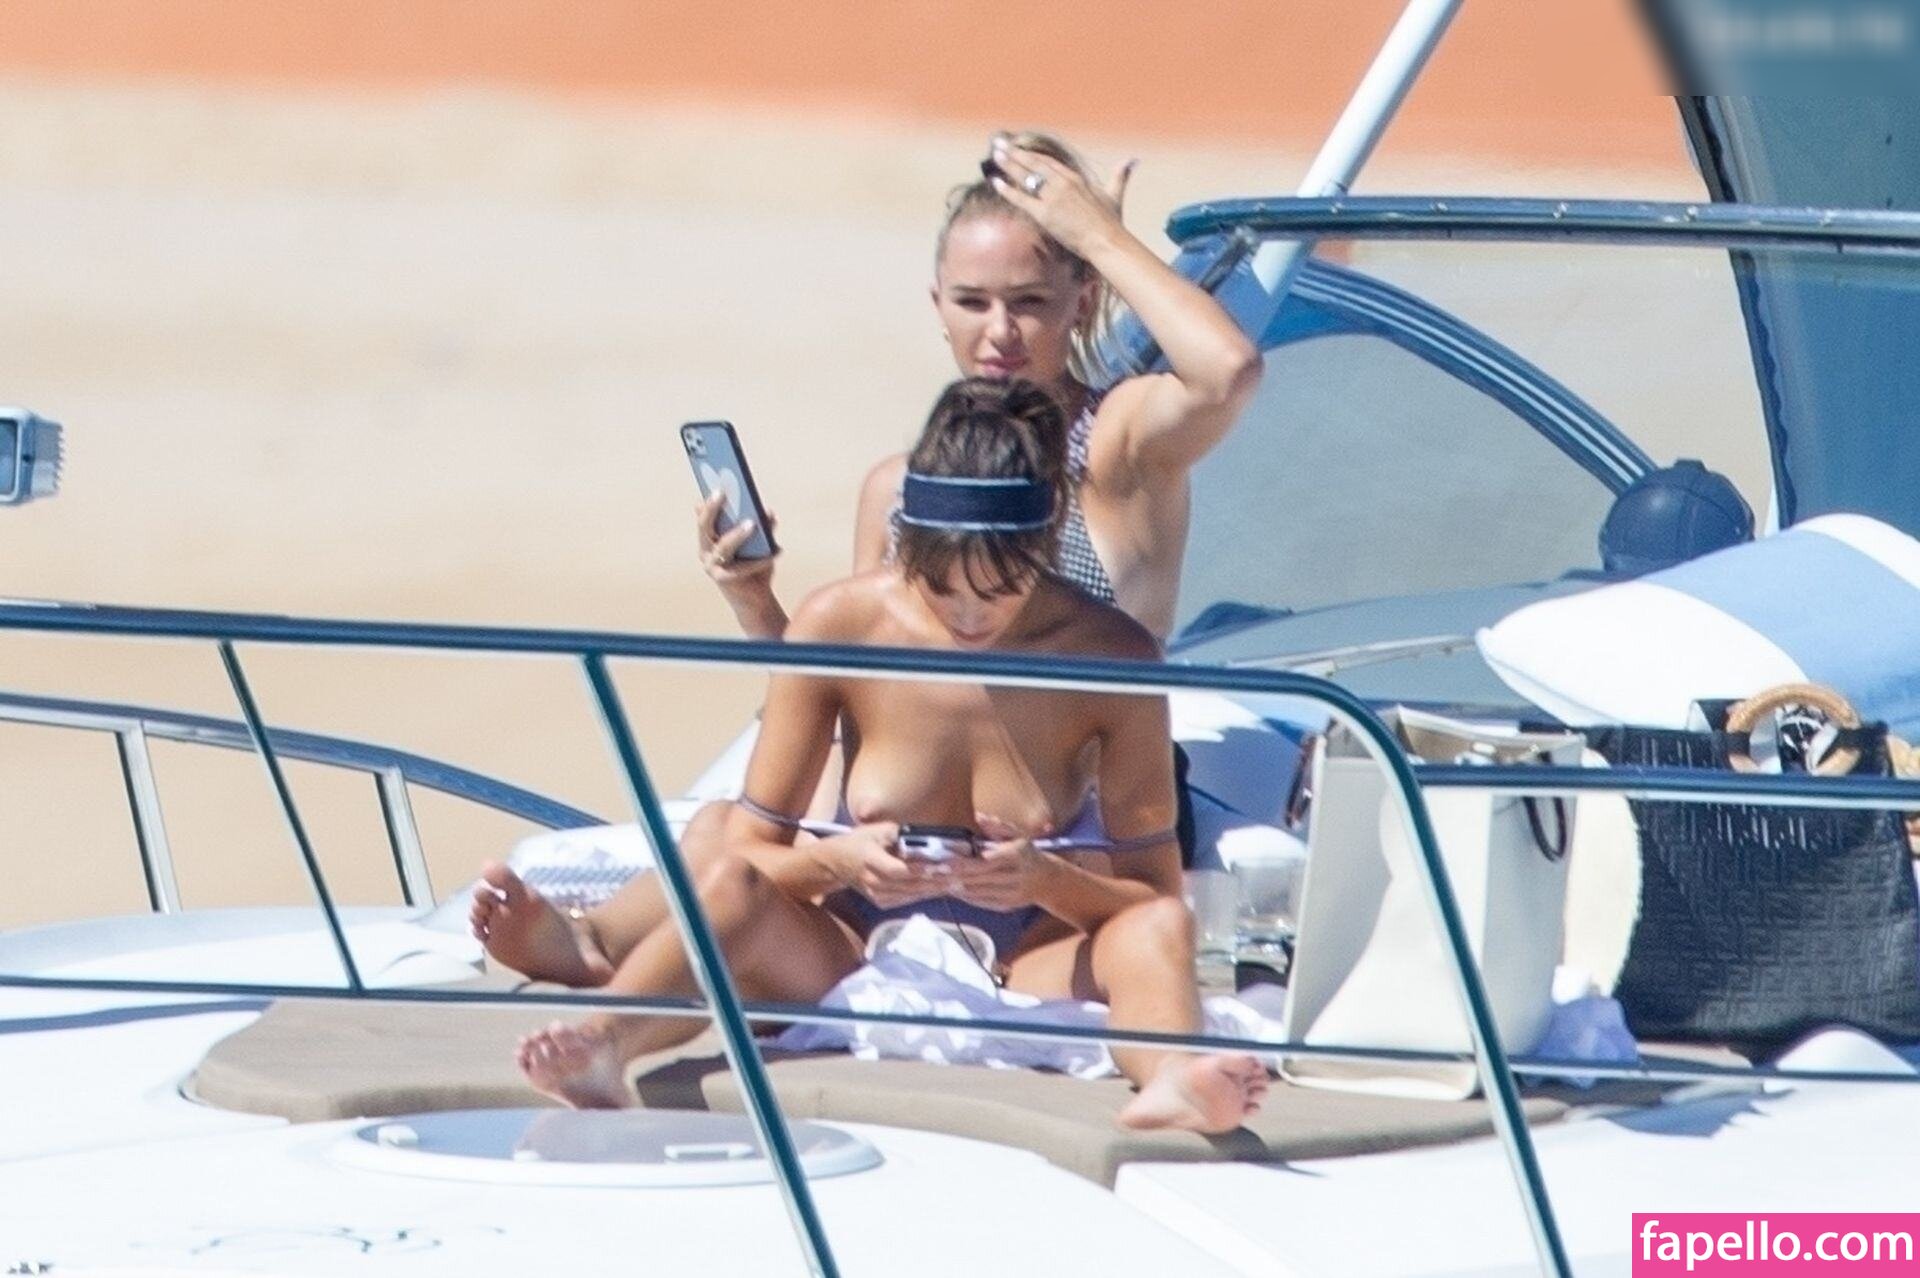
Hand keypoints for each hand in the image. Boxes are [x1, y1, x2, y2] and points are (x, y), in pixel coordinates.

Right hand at [694, 489, 777, 590]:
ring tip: (752, 523)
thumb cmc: (756, 567)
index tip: (714, 481)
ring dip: (737, 534)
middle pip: (704, 525)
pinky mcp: (723, 580)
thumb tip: (768, 510)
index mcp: (710, 537)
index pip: (704, 514)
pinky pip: (741, 566)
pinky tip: (777, 551)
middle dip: (712, 508)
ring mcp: (711, 565)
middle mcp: (705, 549)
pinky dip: (760, 559)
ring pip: (723, 545)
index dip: (707, 499)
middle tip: (722, 491)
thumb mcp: (759, 543)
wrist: (756, 600)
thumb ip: (760, 527)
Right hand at [814, 822, 949, 909]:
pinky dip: (924, 894)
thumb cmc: (859, 840)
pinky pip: (907, 899)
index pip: (897, 870)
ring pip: (910, 894)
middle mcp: (873, 881)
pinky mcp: (881, 903)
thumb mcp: (877, 830)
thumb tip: (927, 837)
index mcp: (870, 860)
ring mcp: (877, 895)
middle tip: (959, 876)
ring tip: (956, 883)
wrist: (836, 863)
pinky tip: (940, 888)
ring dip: (934, 889)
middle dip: (935, 881)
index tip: (940, 866)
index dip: (919, 870)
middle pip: (908, 884)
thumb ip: (901, 834)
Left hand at [948, 813, 1054, 911]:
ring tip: (938, 881)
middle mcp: (1015, 876)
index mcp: (1016, 856)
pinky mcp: (1007, 906)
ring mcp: (1011, 893)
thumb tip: (979, 816)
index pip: (986, 862)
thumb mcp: (1018, 835)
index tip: (945, 861)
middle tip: (932, 872)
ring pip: (979, 893)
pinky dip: (967, 897)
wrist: (1047, 880)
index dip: (964, 863)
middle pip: (979, 878)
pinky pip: (983, 902)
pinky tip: (953, 890)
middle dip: (954, 876)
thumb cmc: (1026, 853)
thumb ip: (998, 826)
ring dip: (957, 887)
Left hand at [986, 137, 1134, 259]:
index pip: (1048, 162)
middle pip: (1034, 164)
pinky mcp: (1045, 213)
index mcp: (1075, 178)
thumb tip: (1132, 159)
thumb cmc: (1111, 223)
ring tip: (995, 155)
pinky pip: (1021, 198)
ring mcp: (1052, 197)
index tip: (1019, 148)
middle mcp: (1062, 183)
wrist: (1106, 240)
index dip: (1032, 155)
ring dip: (1008, 165)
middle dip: (1015, 154)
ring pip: (1025, 176)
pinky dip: (1007, 189)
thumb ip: (1120, 175)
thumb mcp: (1115, 194)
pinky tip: (995, 181)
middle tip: (1000, 145)